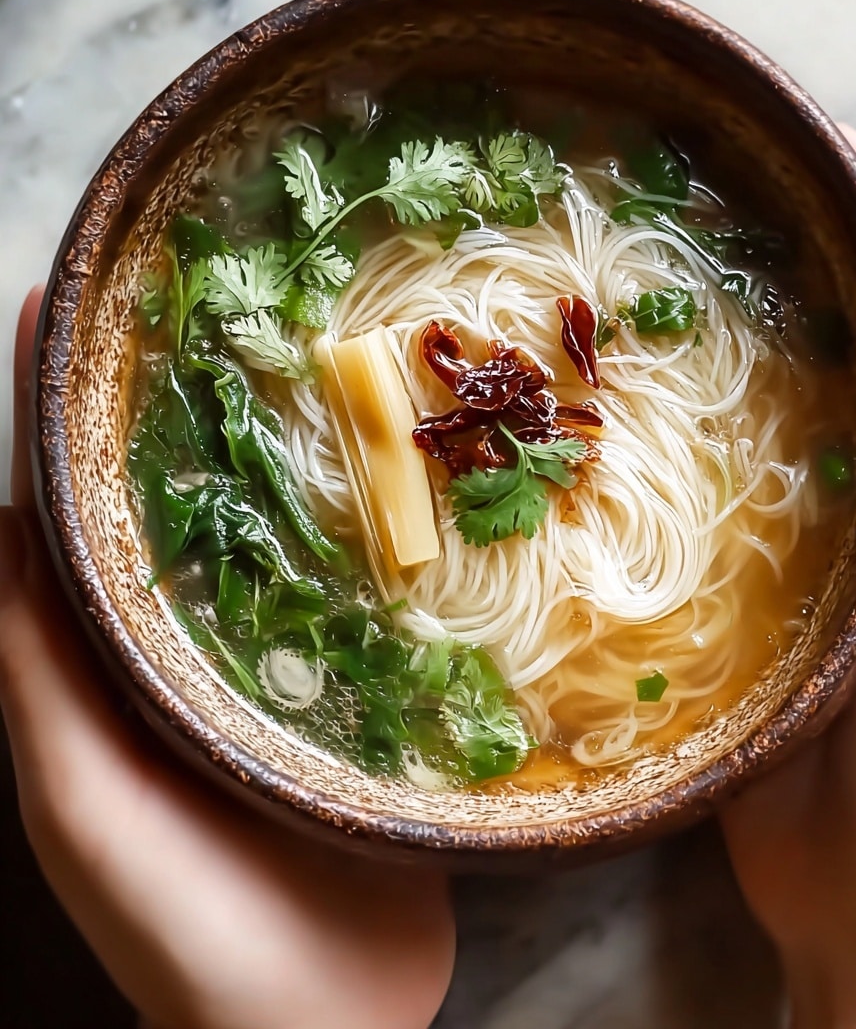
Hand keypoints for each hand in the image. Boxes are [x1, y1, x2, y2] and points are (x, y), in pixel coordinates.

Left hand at [0, 289, 454, 1028]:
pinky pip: (367, 588)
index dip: (61, 402)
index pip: (77, 506)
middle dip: (187, 403)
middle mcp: (194, 642)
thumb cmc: (181, 928)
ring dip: (296, 451)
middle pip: (182, 500)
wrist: (316, 1026)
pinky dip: (379, 527)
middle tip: (227, 303)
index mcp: (114, 658)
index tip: (70, 296)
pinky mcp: (370, 688)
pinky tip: (418, 478)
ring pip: (282, 531)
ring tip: (331, 362)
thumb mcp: (82, 801)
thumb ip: (39, 671)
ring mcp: (288, 660)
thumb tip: (0, 522)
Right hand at [722, 129, 855, 1027]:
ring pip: (766, 403)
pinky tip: (605, 407)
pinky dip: (665, 438)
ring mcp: (815, 526)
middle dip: (788, 256)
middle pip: (842, 338)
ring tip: (633, 270)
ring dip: (716, 338)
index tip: (812, 142)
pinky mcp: (750, 579)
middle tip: (696, 185)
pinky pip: (704, 486)